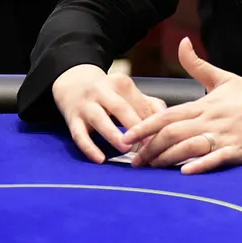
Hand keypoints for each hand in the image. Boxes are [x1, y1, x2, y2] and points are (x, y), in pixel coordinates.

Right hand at [51, 64, 166, 163]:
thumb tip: (168, 119)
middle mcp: (102, 90)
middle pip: (121, 108)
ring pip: (100, 120)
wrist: (73, 84)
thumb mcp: (128, 93)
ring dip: (114, 134)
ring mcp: (85, 104)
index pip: (140, 104)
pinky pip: (80, 135)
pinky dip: (89, 148)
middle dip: (135, 127)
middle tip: (148, 146)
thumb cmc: (110, 94)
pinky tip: (100, 159)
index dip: (152, 122)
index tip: (162, 139)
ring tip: (126, 149)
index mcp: (121, 83)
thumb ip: (150, 105)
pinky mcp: (72, 118)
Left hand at [120, 38, 241, 173]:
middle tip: (134, 161)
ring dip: (168, 158)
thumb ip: (197, 64)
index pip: (167, 115)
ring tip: (152, 168)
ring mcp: (225, 135)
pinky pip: (217, 158)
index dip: (145, 126)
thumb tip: (183, 42)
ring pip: (190, 147)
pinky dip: (201, 164)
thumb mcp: (222, 77)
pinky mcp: (240, 150)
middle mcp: (211, 120)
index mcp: (204, 104)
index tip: (127, 137)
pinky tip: (186, 172)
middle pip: (172, 133)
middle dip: (150, 148)